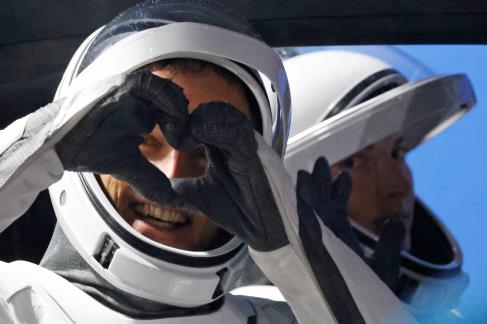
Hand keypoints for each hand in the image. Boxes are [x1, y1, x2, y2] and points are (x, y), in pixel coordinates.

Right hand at [55, 69, 188, 205]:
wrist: (59, 145)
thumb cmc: (89, 149)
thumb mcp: (128, 165)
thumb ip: (150, 178)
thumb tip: (171, 199)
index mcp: (141, 111)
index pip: (173, 109)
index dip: (183, 126)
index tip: (185, 145)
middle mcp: (138, 97)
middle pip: (174, 97)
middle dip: (184, 118)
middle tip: (183, 140)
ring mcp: (130, 89)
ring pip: (167, 89)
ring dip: (177, 111)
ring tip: (175, 135)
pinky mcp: (121, 86)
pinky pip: (152, 85)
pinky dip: (166, 102)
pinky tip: (166, 125)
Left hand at [170, 102, 288, 250]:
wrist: (262, 228)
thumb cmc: (237, 210)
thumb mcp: (195, 197)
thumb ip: (175, 189)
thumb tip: (148, 191)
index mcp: (221, 146)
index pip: (201, 119)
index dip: (181, 121)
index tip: (162, 132)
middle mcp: (234, 140)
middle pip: (211, 109)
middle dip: (187, 116)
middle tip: (170, 133)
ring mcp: (245, 144)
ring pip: (223, 113)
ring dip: (199, 121)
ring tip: (181, 140)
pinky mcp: (253, 153)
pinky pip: (235, 131)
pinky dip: (212, 131)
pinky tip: (193, 142)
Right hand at [296, 157, 404, 289]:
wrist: (353, 310)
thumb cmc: (369, 294)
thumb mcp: (385, 265)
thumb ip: (391, 243)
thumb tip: (397, 222)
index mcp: (343, 238)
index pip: (338, 209)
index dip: (340, 191)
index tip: (344, 175)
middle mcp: (328, 234)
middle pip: (321, 202)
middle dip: (320, 182)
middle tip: (319, 162)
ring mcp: (318, 234)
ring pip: (311, 204)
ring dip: (309, 186)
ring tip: (305, 169)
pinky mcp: (313, 235)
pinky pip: (304, 212)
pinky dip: (301, 196)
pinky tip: (300, 182)